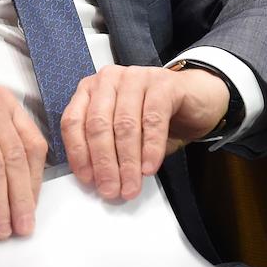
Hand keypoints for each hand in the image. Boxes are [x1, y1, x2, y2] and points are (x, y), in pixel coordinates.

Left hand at [61, 65, 228, 201]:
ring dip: (127, 161)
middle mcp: (109, 79)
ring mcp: (136, 77)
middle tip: (111, 189)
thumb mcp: (123, 132)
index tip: (88, 180)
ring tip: (131, 185)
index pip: (73, 122)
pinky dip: (150, 148)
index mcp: (90, 90)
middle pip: (99, 124)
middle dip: (104, 163)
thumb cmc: (152, 115)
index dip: (79, 154)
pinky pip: (153, 119)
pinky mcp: (163, 83)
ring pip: (125, 124)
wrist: (193, 97)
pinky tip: (149, 167)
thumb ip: (107, 149)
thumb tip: (99, 181)